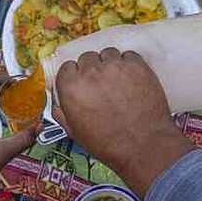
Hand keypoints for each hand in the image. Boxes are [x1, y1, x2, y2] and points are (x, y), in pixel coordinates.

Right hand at [55, 49, 194, 197]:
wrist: (143, 146)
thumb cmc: (108, 143)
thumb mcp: (74, 132)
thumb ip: (62, 113)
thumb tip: (58, 104)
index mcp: (71, 87)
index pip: (67, 67)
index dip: (75, 76)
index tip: (82, 84)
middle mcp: (91, 72)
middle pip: (87, 58)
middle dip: (92, 70)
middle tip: (101, 85)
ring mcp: (115, 66)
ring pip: (108, 54)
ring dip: (110, 65)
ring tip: (118, 82)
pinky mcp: (137, 66)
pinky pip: (129, 55)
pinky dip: (129, 64)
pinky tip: (132, 80)